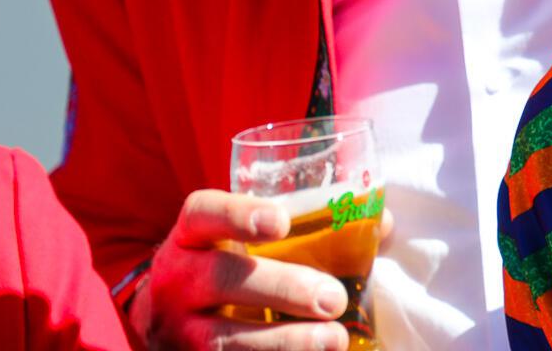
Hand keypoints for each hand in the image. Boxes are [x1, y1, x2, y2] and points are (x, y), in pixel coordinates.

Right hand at [131, 189, 349, 349]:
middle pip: (221, 277)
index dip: (239, 213)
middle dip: (283, 287)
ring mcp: (177, 330)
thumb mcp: (245, 241)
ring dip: (285, 341)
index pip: (204, 213)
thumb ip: (307, 227)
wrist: (169, 320)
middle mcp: (176, 279)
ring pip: (223, 339)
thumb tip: (382, 224)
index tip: (282, 221)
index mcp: (191, 236)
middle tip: (333, 299)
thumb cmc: (228, 267)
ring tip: (335, 340)